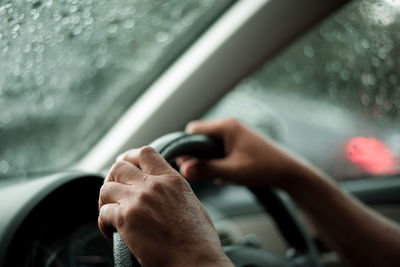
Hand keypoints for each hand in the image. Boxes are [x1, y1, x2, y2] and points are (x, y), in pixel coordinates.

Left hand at [98, 146, 231, 266]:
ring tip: (110, 213)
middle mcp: (154, 185)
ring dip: (105, 201)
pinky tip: (110, 231)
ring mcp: (138, 200)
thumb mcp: (191, 203)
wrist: (196, 261)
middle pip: (119, 167)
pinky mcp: (126, 219)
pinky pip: (103, 213)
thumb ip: (172, 190)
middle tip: (113, 192)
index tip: (125, 166)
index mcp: (172, 180)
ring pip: (106, 188)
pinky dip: (103, 223)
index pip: (145, 153)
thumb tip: (161, 190)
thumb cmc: (198, 239)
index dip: (130, 157)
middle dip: (112, 178)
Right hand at [178, 118, 303, 186]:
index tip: (185, 163)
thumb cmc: (263, 168)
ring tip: (216, 174)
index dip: (186, 146)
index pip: (192, 130)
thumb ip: (207, 170)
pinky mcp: (237, 144)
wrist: (288, 172)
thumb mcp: (232, 171)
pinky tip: (225, 176)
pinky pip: (218, 151)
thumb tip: (182, 169)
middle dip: (197, 155)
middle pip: (199, 137)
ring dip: (208, 160)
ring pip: (208, 146)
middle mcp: (228, 126)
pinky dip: (217, 162)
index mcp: (226, 126)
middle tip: (199, 171)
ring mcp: (233, 135)